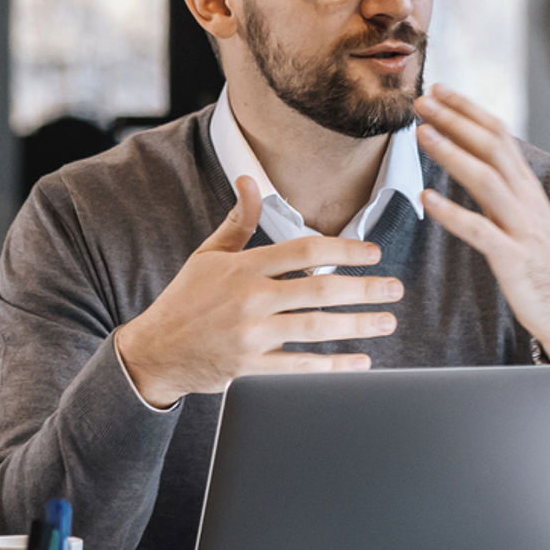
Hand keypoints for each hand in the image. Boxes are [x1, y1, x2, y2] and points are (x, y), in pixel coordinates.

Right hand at [111, 176, 398, 408]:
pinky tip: (361, 362)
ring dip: (359, 324)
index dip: (346, 249)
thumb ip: (237, 220)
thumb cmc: (186, 300)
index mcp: (244, 267)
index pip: (305, 250)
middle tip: (395, 288)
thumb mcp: (208, 254)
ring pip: (318, 328)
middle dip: (365, 288)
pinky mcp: (251, 368)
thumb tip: (250, 180)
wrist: (155, 352)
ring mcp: (252, 335)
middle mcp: (250, 299)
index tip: (373, 253)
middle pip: (321, 288)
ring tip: (387, 321)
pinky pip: (302, 367)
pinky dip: (335, 367)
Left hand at [413, 85, 549, 359]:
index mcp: (527, 188)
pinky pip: (481, 232)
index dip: (468, 110)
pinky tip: (427, 199)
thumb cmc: (543, 266)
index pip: (499, 135)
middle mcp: (527, 200)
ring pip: (486, 180)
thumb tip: (473, 160)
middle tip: (422, 99)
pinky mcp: (514, 259)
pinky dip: (453, 213)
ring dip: (452, 154)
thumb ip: (502, 189)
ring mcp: (522, 228)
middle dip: (456, 120)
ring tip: (421, 134)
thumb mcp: (525, 218)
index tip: (439, 90)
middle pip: (492, 147)